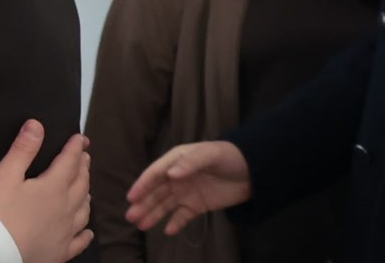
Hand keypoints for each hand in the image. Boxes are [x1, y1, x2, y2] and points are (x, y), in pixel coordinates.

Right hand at [0, 120, 92, 262]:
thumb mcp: (6, 175)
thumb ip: (23, 149)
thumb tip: (37, 125)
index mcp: (54, 187)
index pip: (70, 162)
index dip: (75, 148)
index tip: (80, 138)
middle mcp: (66, 208)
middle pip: (81, 183)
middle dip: (83, 167)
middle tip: (85, 157)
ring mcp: (66, 231)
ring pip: (84, 210)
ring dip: (86, 194)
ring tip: (86, 187)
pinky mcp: (61, 251)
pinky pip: (79, 241)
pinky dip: (86, 233)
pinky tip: (88, 231)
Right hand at [125, 141, 251, 234]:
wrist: (254, 170)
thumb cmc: (229, 157)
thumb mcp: (210, 155)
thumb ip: (190, 163)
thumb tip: (170, 175)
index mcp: (177, 161)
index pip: (155, 173)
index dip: (143, 185)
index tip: (132, 197)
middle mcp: (177, 176)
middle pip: (156, 191)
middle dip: (143, 203)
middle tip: (130, 216)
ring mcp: (187, 191)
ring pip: (165, 205)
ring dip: (153, 214)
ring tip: (140, 225)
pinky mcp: (198, 205)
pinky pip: (183, 215)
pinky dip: (175, 223)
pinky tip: (168, 231)